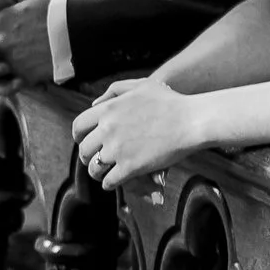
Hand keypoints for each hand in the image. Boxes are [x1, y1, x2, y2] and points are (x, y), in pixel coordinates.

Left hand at [73, 77, 202, 188]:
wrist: (192, 120)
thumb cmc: (171, 102)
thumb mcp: (141, 85)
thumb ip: (115, 91)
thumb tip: (95, 104)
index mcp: (108, 109)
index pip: (78, 127)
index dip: (79, 137)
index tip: (86, 142)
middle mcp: (108, 129)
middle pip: (84, 150)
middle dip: (88, 157)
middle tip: (97, 160)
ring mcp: (118, 149)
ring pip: (94, 168)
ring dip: (97, 172)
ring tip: (104, 173)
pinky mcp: (130, 167)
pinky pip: (109, 181)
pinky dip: (109, 183)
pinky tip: (115, 181)